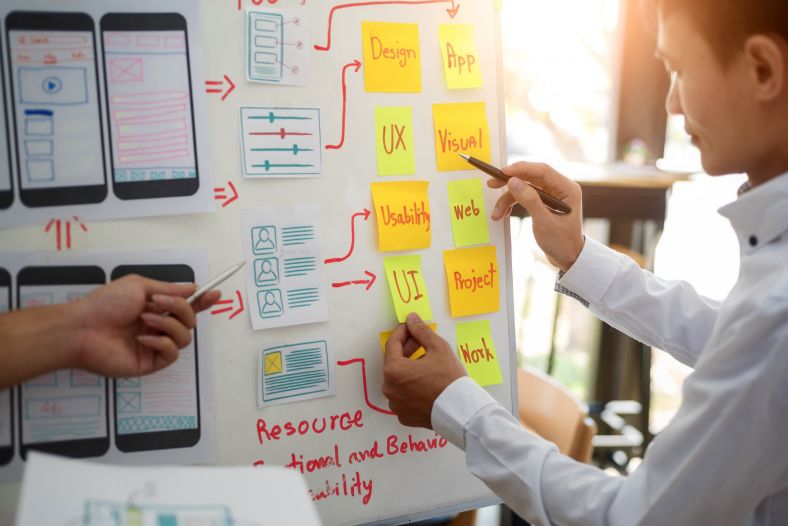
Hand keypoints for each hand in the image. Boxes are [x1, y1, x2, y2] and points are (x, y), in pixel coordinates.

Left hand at [72, 275, 220, 377]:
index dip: (202, 301)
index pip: (186, 305)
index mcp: (156, 308)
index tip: (216, 294)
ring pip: (185, 337)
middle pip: (190, 320)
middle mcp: (158, 326)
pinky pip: (172, 353)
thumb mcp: (140, 286)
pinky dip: (161, 342)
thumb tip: (192, 287)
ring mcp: (155, 345)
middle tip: (160, 302)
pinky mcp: (151, 363)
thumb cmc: (105, 304)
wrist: (82, 329)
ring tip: (145, 320)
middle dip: (181, 309)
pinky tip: (142, 339)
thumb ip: (169, 289)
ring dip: (169, 325)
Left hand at [382, 313, 467, 428]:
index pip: (392, 344)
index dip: (403, 332)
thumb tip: (412, 319)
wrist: (461, 411)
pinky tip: (426, 382)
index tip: (411, 327)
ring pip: (399, 380)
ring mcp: (396, 404)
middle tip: (420, 342)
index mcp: (393, 370)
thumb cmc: (449, 380)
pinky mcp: (404, 416)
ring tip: (426, 363)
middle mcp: (389, 388)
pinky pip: (404, 396)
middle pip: (394, 362)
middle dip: (406, 350)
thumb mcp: (438, 348)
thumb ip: (421, 331)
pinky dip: (411, 387)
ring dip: (409, 369)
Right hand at [489, 161, 584, 271]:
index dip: (521, 169)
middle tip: (491, 184)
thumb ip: (530, 200)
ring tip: (496, 213)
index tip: (502, 172)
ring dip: (508, 198)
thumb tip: (512, 181)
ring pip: (524, 187)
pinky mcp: (543, 201)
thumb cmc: (562, 243)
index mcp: (567, 189)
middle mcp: (560, 188)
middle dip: (510, 181)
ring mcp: (551, 194)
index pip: (542, 170)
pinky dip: (512, 203)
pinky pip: (524, 196)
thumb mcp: (544, 223)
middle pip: (531, 176)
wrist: (568, 258)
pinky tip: (503, 213)